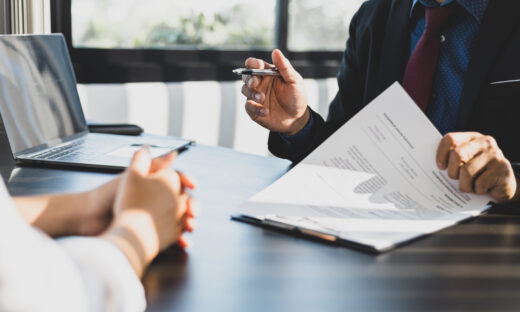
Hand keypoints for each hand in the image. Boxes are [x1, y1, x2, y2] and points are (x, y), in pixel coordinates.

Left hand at [102, 149, 195, 276]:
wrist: (89, 219)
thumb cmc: (107, 195)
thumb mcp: (133, 176)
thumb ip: (153, 164)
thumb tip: (174, 153)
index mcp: (152, 184)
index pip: (176, 180)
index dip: (186, 182)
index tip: (193, 185)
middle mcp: (154, 200)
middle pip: (181, 201)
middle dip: (191, 206)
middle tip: (193, 212)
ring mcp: (153, 217)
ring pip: (179, 219)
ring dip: (188, 223)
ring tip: (190, 227)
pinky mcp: (150, 234)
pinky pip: (170, 237)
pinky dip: (179, 239)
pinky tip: (183, 242)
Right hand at [242, 49, 309, 135]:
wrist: (297, 118)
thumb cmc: (296, 97)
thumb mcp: (294, 81)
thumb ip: (284, 67)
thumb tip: (276, 51)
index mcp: (267, 73)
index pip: (253, 64)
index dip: (253, 63)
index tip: (258, 66)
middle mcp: (260, 83)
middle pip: (246, 76)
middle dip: (249, 78)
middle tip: (255, 84)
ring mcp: (255, 96)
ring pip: (245, 90)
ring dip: (252, 93)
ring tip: (262, 99)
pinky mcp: (254, 109)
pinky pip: (248, 106)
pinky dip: (255, 108)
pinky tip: (265, 111)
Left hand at [436, 132, 518, 202]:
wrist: (503, 184)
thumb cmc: (477, 173)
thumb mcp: (465, 161)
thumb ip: (451, 158)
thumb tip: (428, 165)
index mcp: (472, 137)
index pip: (450, 139)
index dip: (441, 154)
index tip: (440, 167)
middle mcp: (485, 142)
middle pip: (457, 155)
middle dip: (452, 171)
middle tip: (456, 178)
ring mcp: (495, 155)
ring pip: (467, 172)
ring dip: (464, 185)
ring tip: (469, 186)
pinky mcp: (503, 169)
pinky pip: (479, 183)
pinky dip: (476, 190)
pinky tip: (481, 189)